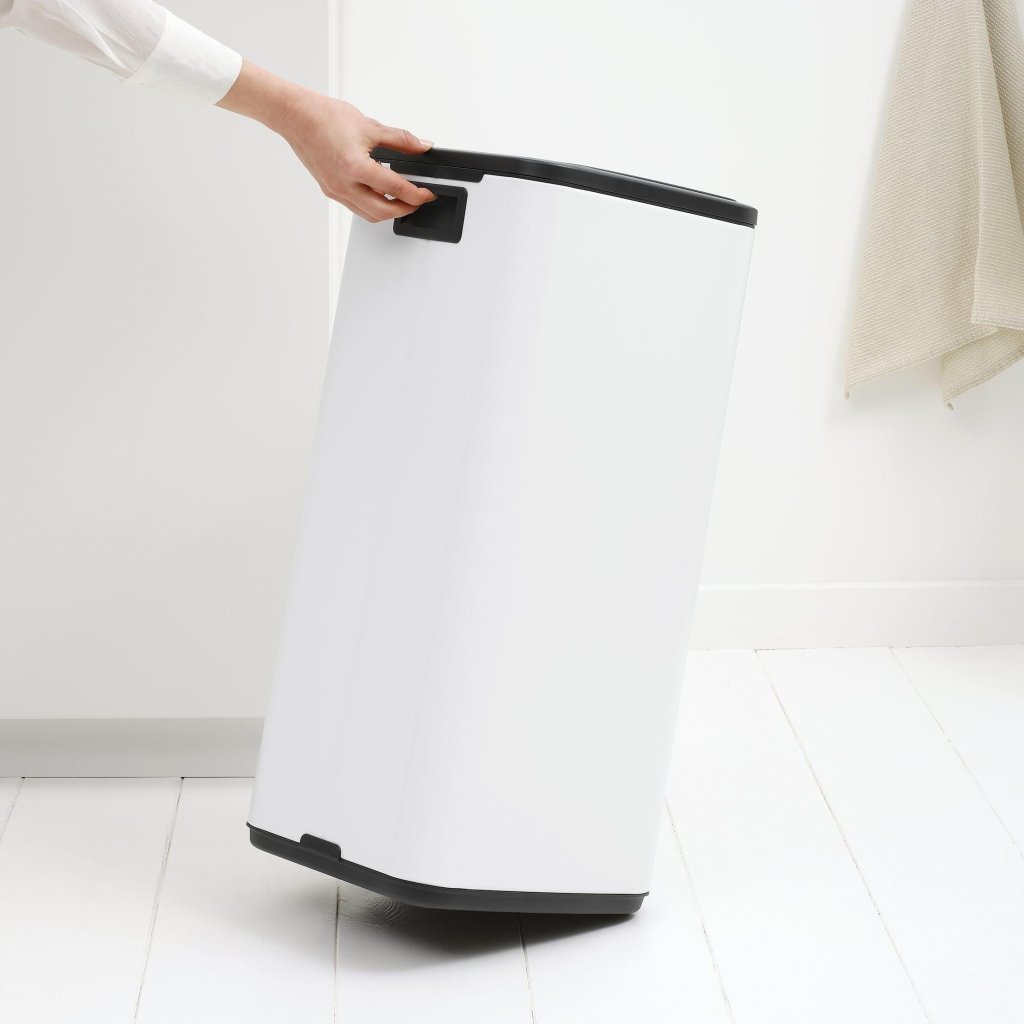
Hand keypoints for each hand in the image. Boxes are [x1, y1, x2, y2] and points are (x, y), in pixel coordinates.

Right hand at [218, 61, 435, 221]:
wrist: (296, 116)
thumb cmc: (325, 117)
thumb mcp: (370, 126)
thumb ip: (401, 140)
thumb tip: (423, 146)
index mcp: (356, 168)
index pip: (395, 189)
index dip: (417, 194)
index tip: (428, 194)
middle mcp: (344, 185)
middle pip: (382, 212)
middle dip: (405, 210)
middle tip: (418, 202)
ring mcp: (336, 191)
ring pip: (368, 215)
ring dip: (388, 212)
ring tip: (402, 201)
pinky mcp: (330, 190)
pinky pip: (356, 207)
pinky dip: (371, 206)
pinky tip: (380, 195)